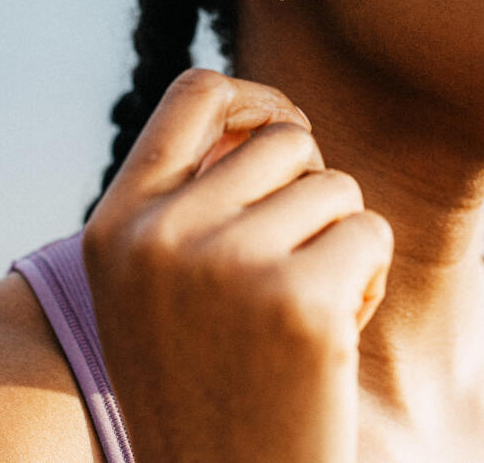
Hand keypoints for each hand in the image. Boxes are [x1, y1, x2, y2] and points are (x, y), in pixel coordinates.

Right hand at [81, 69, 392, 462]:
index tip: (288, 129)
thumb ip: (186, 203)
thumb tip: (265, 114)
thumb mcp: (157, 293)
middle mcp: (159, 237)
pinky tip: (333, 340)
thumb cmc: (208, 390)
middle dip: (312, 188)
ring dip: (341, 241)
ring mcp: (227, 267)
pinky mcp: (300, 303)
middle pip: (284, 139)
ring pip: (335, 187)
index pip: (194, 93)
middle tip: (300, 260)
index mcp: (114, 228)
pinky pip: (369, 232)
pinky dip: (368, 278)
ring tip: (307, 312)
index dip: (256, 98)